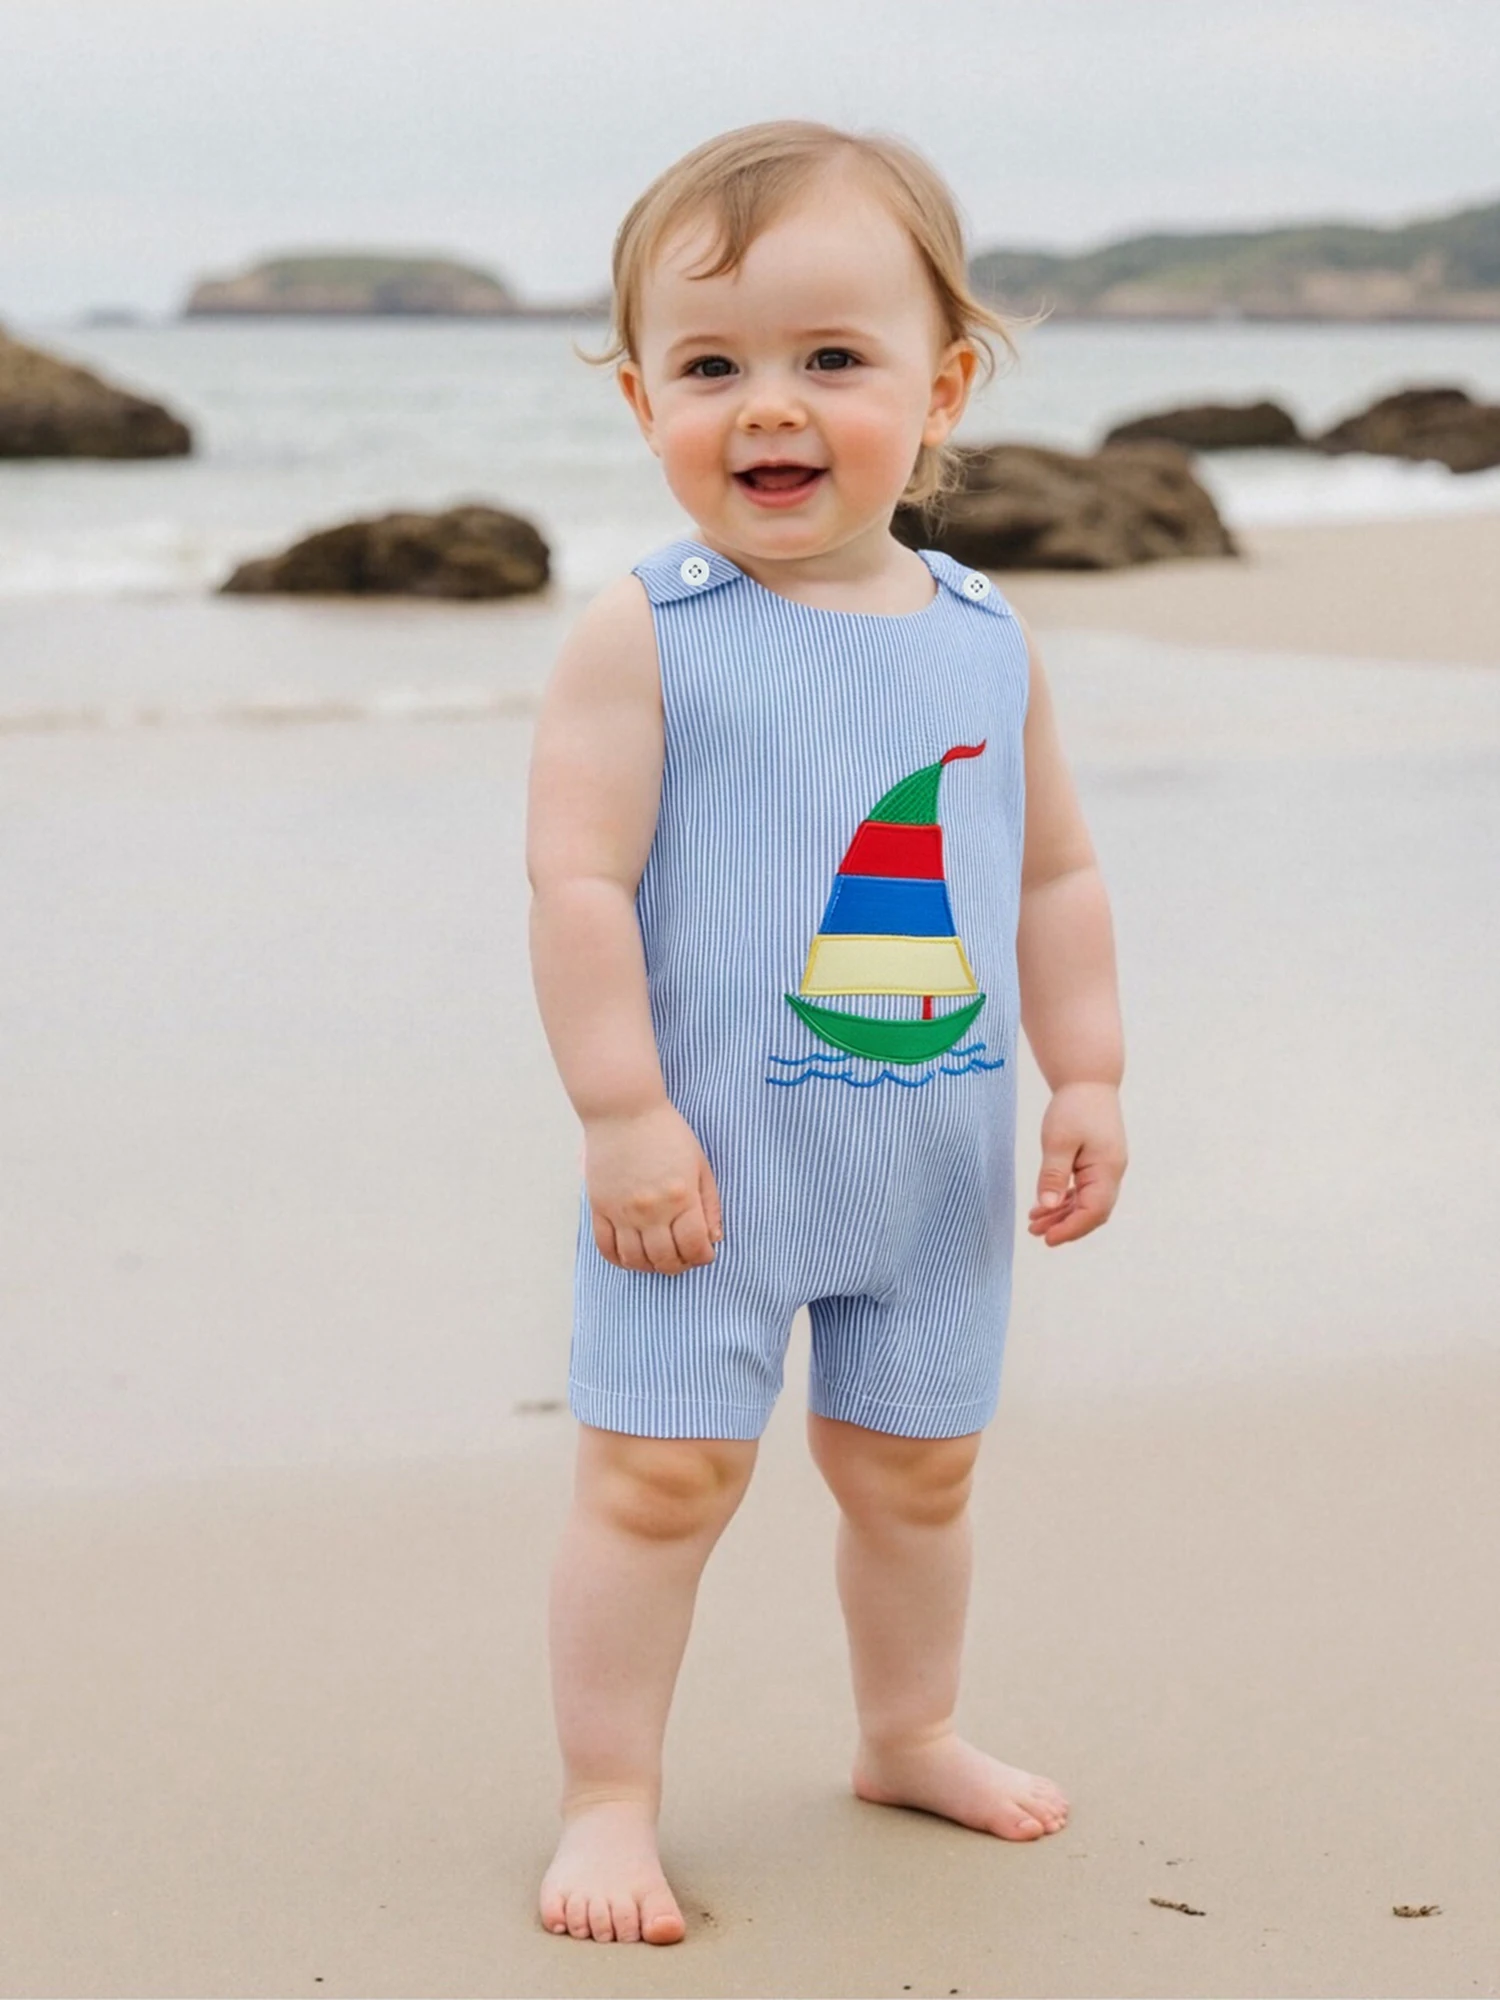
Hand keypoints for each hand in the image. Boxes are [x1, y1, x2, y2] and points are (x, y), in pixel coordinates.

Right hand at [584, 1101, 723, 1275]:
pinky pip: (606, 1247)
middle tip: (683, 1258)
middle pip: (665, 1260)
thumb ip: (709, 1204)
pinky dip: (619, 1260)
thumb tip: (714, 1239)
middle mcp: (651, 1209)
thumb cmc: (666, 1132)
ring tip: (658, 1258)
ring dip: (650, 1267)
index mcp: (681, 1197)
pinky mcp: (600, 1207)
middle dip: (680, 1266)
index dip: (703, 1257)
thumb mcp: (700, 1164)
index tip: (704, 1253)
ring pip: (636, 1260)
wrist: (624, 1110)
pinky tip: (630, 1257)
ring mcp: (622, 1211)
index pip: (694, 1247)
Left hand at [1027, 1081, 1126, 1246]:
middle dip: (1065, 1225)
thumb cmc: (1074, 1106)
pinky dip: (1065, 1200)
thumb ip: (1053, 1174)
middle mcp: (1112, 1173)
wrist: (1089, 1079)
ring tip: (1034, 1222)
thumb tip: (1048, 1205)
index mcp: (1107, 1170)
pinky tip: (1045, 1205)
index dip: (1071, 1229)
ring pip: (1087, 1202)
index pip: (1093, 1212)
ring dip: (1062, 1214)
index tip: (1047, 1239)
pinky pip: (1084, 1189)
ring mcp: (1107, 1168)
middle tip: (1035, 1233)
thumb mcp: (1058, 1140)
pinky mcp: (1098, 1162)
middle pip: (1092, 1212)